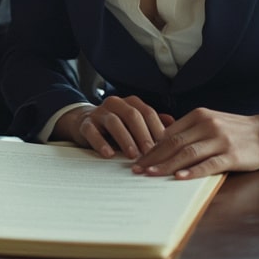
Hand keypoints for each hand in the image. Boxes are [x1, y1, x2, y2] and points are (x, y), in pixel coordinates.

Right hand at [54, 95, 174, 159]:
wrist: (84, 122)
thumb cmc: (116, 126)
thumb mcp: (136, 124)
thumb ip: (153, 124)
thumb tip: (174, 125)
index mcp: (131, 103)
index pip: (147, 112)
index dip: (156, 128)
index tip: (164, 145)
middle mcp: (116, 104)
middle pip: (132, 115)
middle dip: (143, 134)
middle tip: (150, 151)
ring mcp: (99, 113)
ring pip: (114, 122)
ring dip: (125, 139)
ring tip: (132, 155)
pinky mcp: (85, 124)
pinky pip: (92, 132)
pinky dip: (100, 143)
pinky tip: (109, 154)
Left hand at [132, 108, 258, 178]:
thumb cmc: (235, 130)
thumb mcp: (210, 122)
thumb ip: (189, 131)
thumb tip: (161, 144)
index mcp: (199, 116)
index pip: (169, 133)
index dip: (151, 147)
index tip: (137, 158)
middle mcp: (208, 125)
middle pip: (174, 143)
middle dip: (153, 157)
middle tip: (137, 169)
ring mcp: (220, 139)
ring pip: (187, 153)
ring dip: (166, 165)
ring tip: (150, 174)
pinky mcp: (232, 154)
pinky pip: (208, 164)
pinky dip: (192, 171)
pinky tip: (179, 178)